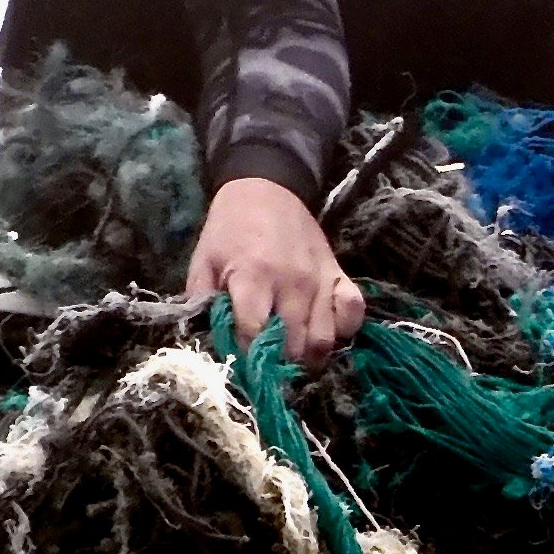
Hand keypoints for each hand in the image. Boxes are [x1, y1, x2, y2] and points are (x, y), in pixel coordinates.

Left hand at [185, 172, 363, 368]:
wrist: (266, 187)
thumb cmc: (230, 229)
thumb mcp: (204, 260)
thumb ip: (200, 301)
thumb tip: (204, 341)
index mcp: (253, 277)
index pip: (254, 336)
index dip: (246, 358)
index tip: (240, 366)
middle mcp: (292, 283)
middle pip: (292, 346)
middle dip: (278, 364)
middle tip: (266, 366)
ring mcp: (320, 280)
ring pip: (323, 339)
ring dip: (307, 357)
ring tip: (292, 357)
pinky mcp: (339, 275)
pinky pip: (353, 312)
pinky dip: (343, 330)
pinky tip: (324, 332)